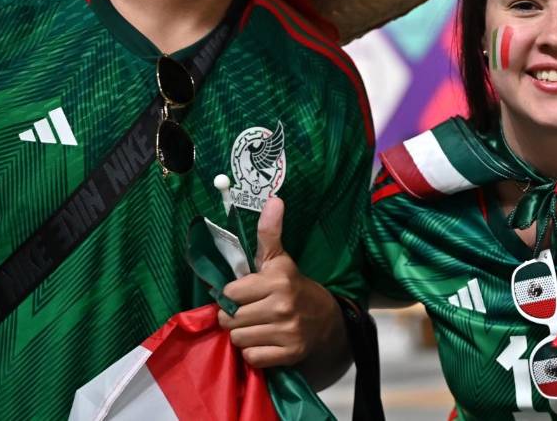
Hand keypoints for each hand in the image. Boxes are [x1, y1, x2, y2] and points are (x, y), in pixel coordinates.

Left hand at [217, 196, 344, 368]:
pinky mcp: (289, 353)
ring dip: (244, 336)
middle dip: (236, 317)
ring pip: (238, 339)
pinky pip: (252, 358)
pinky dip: (255, 354)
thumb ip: (270, 233)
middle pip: (230, 319)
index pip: (229, 293)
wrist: (328, 322)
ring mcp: (287, 331)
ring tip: (259, 327)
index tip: (246, 294)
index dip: (233, 295)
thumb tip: (273, 198)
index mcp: (278, 279)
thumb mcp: (281, 261)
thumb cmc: (295, 288)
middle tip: (251, 313)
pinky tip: (267, 343)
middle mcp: (283, 304)